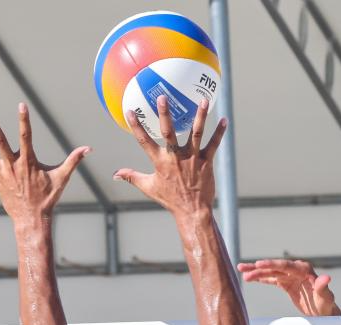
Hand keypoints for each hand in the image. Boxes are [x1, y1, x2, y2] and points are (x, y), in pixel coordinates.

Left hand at [0, 104, 89, 222]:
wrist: (33, 218)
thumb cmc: (48, 197)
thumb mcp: (62, 177)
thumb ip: (73, 160)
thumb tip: (88, 149)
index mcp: (28, 162)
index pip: (25, 136)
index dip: (24, 120)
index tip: (21, 104)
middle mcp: (12, 166)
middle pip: (0, 142)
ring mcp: (1, 174)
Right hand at [114, 96, 226, 217]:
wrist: (193, 211)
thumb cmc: (170, 200)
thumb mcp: (149, 188)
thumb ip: (132, 177)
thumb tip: (115, 174)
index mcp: (160, 162)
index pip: (144, 141)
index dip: (136, 126)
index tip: (130, 110)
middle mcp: (176, 158)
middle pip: (169, 132)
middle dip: (165, 114)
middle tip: (163, 97)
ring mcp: (193, 159)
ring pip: (196, 133)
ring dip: (200, 116)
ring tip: (204, 100)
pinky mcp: (207, 162)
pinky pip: (214, 144)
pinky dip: (219, 132)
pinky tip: (224, 119)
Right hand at [238, 259, 340, 315]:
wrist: (324, 312)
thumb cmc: (326, 306)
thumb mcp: (325, 299)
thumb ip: (323, 288)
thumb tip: (326, 278)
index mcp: (305, 270)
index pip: (286, 266)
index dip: (271, 264)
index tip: (258, 264)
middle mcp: (297, 270)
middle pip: (275, 268)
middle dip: (259, 268)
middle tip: (244, 268)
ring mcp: (291, 276)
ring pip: (271, 272)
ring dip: (256, 272)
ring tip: (241, 270)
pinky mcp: (287, 283)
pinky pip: (272, 279)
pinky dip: (261, 278)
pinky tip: (249, 276)